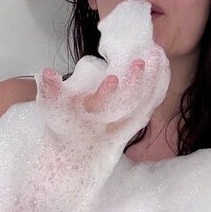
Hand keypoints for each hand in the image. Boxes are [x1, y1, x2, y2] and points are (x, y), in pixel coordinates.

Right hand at [37, 53, 167, 141]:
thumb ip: (49, 90)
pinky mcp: (136, 123)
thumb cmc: (64, 124)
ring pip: (143, 104)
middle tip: (141, 60)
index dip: (105, 95)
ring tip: (156, 54)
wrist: (76, 157)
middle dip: (135, 83)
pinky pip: (152, 103)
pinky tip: (164, 64)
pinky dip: (160, 84)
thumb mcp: (51, 109)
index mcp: (87, 121)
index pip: (98, 110)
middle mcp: (108, 126)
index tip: (112, 79)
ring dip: (152, 79)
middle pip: (126, 108)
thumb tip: (47, 73)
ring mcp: (124, 126)